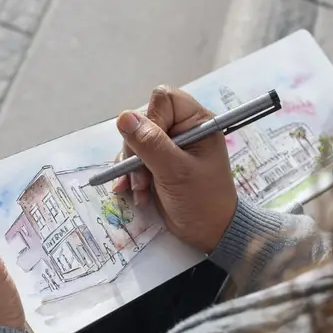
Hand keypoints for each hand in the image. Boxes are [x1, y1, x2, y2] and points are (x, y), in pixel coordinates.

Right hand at [113, 86, 237, 253]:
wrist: (209, 232)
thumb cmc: (203, 201)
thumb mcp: (176, 172)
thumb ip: (150, 144)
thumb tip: (123, 117)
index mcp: (197, 122)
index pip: (163, 100)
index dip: (150, 120)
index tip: (150, 149)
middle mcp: (182, 129)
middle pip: (143, 120)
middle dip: (137, 151)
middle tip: (142, 178)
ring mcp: (168, 146)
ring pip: (134, 140)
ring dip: (131, 167)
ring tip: (141, 190)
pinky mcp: (157, 162)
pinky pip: (133, 158)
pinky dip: (130, 175)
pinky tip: (136, 193)